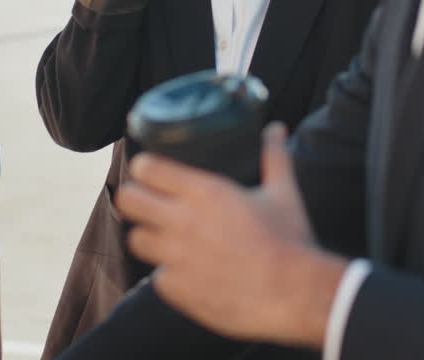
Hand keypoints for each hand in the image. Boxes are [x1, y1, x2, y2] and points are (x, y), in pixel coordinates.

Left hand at [116, 123, 347, 347]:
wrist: (294, 295)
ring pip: (135, 240)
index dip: (144, 167)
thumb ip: (274, 156)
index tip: (149, 171)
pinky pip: (157, 278)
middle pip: (128, 200)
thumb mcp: (282, 191)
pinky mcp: (179, 289)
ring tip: (164, 238)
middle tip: (147, 202)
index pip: (147, 168)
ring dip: (148, 237)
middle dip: (134, 198)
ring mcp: (177, 258)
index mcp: (205, 192)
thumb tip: (275, 128)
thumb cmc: (290, 240)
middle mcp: (183, 222)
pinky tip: (187, 271)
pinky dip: (169, 274)